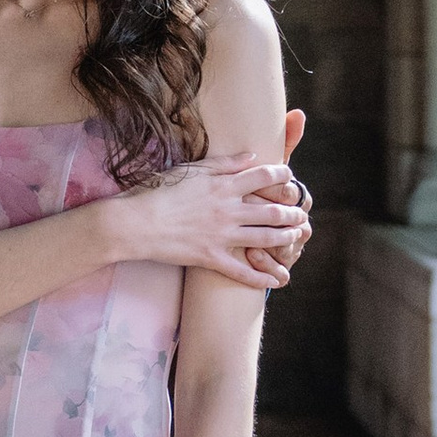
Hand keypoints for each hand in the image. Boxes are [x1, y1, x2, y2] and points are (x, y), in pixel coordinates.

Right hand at [110, 151, 306, 288]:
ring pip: (265, 239)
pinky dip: (262, 277)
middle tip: (301, 214)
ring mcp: (221, 236)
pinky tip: (277, 280)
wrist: (134, 223)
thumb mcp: (190, 169)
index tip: (291, 180)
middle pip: (273, 210)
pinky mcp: (211, 258)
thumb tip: (251, 156)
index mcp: (223, 186)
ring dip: (286, 239)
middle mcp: (228, 210)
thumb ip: (223, 163)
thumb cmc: (157, 191)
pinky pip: (242, 271)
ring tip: (296, 238)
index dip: (283, 178)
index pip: (264, 177)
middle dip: (293, 212)